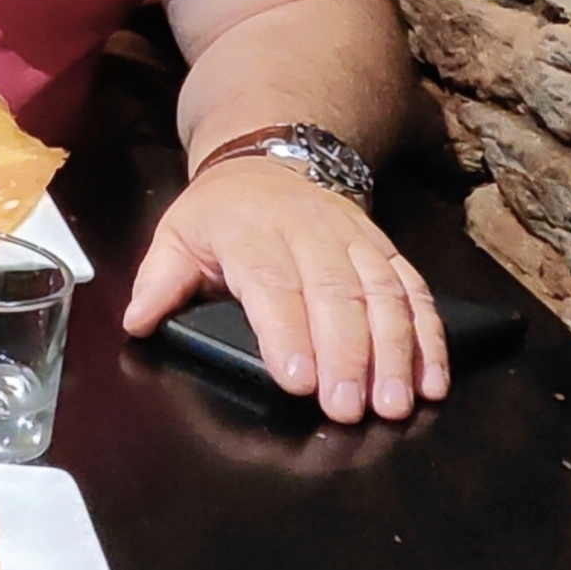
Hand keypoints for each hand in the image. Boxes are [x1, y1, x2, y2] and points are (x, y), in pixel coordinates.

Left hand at [120, 157, 450, 422]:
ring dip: (396, 351)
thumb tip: (137, 320)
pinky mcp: (385, 250)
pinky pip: (414, 290)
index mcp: (252, 233)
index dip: (288, 334)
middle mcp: (311, 234)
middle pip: (335, 295)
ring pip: (383, 294)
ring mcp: (354, 240)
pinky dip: (429, 335)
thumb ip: (159, 281)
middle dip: (347, 356)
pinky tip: (433, 379)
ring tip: (396, 403)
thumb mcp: (177, 235)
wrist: (273, 160)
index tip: (298, 382)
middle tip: (349, 409)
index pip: (273, 285)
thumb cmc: (222, 214)